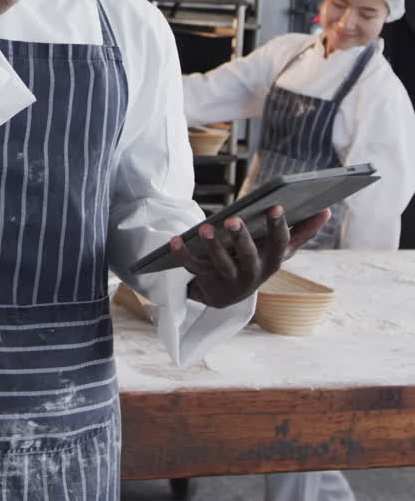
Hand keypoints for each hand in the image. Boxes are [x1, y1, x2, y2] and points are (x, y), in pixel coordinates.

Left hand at [175, 205, 331, 308]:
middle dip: (241, 238)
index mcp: (272, 262)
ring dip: (212, 246)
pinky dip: (182, 253)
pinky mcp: (205, 281)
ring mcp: (227, 279)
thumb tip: (326, 211)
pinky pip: (192, 267)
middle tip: (233, 219)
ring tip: (204, 227)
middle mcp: (252, 274)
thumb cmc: (259, 261)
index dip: (278, 226)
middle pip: (248, 256)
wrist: (228, 295)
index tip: (275, 205)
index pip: (279, 245)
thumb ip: (302, 232)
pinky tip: (174, 239)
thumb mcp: (279, 250)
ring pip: (219, 264)